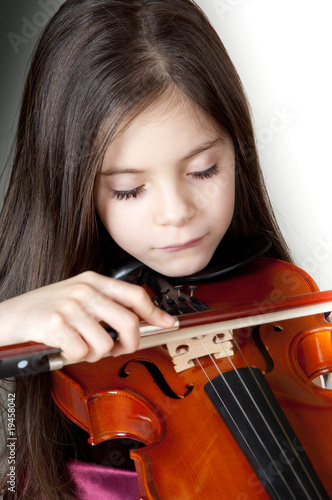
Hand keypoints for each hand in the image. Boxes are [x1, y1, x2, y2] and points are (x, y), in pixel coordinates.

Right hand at [0, 271, 174, 362]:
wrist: (6, 318)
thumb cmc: (42, 311)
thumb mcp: (76, 297)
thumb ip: (105, 305)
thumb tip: (138, 322)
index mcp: (92, 280)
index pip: (134, 294)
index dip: (154, 311)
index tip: (167, 322)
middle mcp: (84, 290)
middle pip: (128, 322)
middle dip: (129, 344)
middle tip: (118, 349)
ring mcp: (70, 306)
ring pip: (106, 344)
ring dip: (94, 354)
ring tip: (78, 346)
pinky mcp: (55, 324)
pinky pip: (82, 353)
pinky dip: (73, 357)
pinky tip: (62, 348)